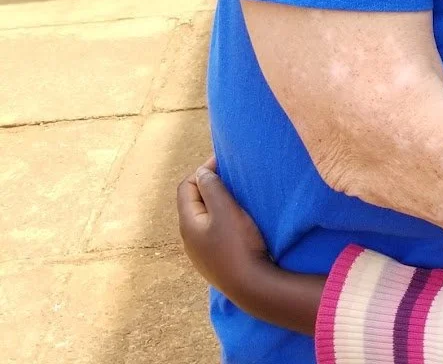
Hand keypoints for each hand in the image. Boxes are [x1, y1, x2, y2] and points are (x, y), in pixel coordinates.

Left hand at [176, 157, 269, 299]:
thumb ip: (211, 188)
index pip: (186, 186)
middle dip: (210, 183)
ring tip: (238, 193)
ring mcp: (201, 251)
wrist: (251, 285)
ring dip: (217, 201)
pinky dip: (222, 216)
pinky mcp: (214, 259)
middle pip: (194, 201)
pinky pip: (212, 229)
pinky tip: (239, 219)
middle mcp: (189, 238)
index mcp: (188, 223)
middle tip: (233, 174)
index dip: (203, 169)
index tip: (225, 161)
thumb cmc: (238, 244)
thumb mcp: (225, 210)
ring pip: (204, 216)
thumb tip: (202, 173)